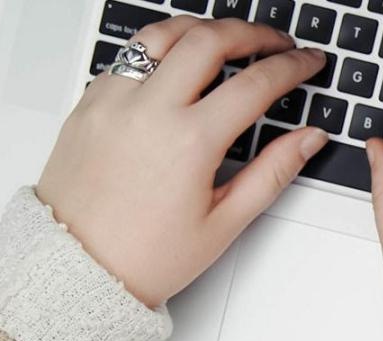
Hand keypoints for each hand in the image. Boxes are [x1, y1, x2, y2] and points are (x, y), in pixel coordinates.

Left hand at [36, 17, 329, 306]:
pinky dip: (160, 50)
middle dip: (253, 33)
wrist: (74, 270)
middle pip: (209, 39)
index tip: (307, 62)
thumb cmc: (143, 256)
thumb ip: (273, 172)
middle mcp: (147, 111)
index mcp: (188, 142)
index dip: (292, 66)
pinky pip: (128, 57)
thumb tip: (308, 139)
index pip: (255, 83)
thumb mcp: (224, 222)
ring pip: (163, 34)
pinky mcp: (88, 103)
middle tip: (276, 42)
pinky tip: (178, 65)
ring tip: (227, 38)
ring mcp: (112, 101)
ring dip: (203, 29)